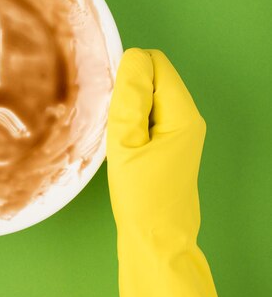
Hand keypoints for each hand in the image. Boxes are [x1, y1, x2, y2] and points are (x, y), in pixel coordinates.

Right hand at [107, 49, 221, 296]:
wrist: (155, 238)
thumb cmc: (140, 195)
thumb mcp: (126, 143)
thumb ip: (130, 98)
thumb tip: (132, 58)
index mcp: (181, 114)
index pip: (156, 64)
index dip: (128, 70)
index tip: (108, 96)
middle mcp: (187, 117)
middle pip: (155, 78)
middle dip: (128, 87)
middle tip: (108, 116)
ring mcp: (181, 131)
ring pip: (151, 96)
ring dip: (128, 104)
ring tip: (113, 131)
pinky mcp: (171, 143)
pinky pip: (151, 114)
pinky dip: (133, 119)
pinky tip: (120, 140)